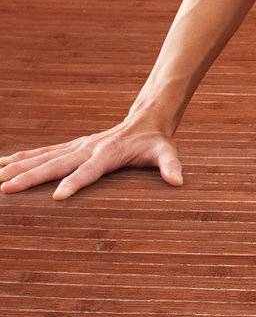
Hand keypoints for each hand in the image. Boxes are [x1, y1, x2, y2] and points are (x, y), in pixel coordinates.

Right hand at [0, 114, 183, 199]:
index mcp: (107, 153)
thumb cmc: (155, 142)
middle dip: (30, 177)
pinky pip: (41, 152)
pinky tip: (1, 163)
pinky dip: (20, 157)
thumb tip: (178, 181)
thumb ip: (171, 165)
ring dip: (17, 166)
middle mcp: (87, 148)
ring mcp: (76, 146)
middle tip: (5, 188)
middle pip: (55, 164)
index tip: (58, 197)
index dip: (75, 183)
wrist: (145, 119)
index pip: (89, 171)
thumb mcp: (166, 152)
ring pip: (41, 157)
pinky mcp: (71, 147)